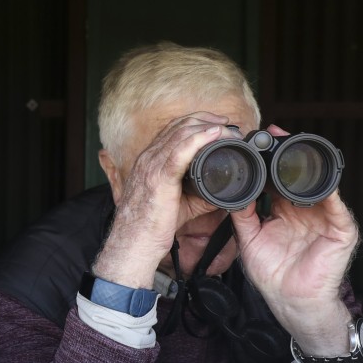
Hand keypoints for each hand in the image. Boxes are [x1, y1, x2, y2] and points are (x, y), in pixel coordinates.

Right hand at [92, 112, 233, 288]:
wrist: (135, 242)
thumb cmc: (152, 225)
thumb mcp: (179, 203)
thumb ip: (198, 193)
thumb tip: (223, 192)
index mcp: (150, 160)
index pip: (173, 129)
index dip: (197, 122)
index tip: (218, 126)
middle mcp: (149, 157)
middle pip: (179, 125)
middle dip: (206, 120)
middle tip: (228, 125)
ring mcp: (152, 165)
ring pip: (181, 133)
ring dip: (207, 127)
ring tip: (227, 129)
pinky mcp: (159, 177)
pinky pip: (180, 151)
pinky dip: (199, 139)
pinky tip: (214, 134)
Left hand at [229, 125, 358, 355]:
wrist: (291, 303)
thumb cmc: (273, 275)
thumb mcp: (249, 238)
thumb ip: (242, 214)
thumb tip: (231, 190)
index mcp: (286, 211)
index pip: (278, 180)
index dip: (267, 162)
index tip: (253, 143)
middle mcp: (306, 210)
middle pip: (299, 176)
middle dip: (286, 155)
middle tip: (271, 134)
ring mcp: (325, 218)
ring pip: (318, 184)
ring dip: (306, 166)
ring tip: (291, 147)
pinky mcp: (342, 230)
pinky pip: (336, 205)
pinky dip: (327, 191)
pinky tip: (315, 177)